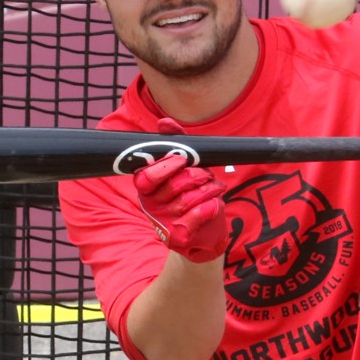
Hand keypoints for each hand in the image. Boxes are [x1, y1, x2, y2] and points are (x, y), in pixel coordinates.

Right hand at [134, 149, 227, 263]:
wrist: (204, 232)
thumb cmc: (192, 194)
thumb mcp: (184, 168)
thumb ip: (175, 143)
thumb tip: (164, 122)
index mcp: (146, 188)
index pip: (146, 177)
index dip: (166, 167)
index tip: (183, 160)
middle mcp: (150, 205)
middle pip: (174, 184)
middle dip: (197, 175)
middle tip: (206, 175)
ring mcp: (162, 223)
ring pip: (189, 198)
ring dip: (208, 189)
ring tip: (212, 189)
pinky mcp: (177, 237)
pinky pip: (198, 214)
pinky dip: (211, 206)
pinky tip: (212, 205)